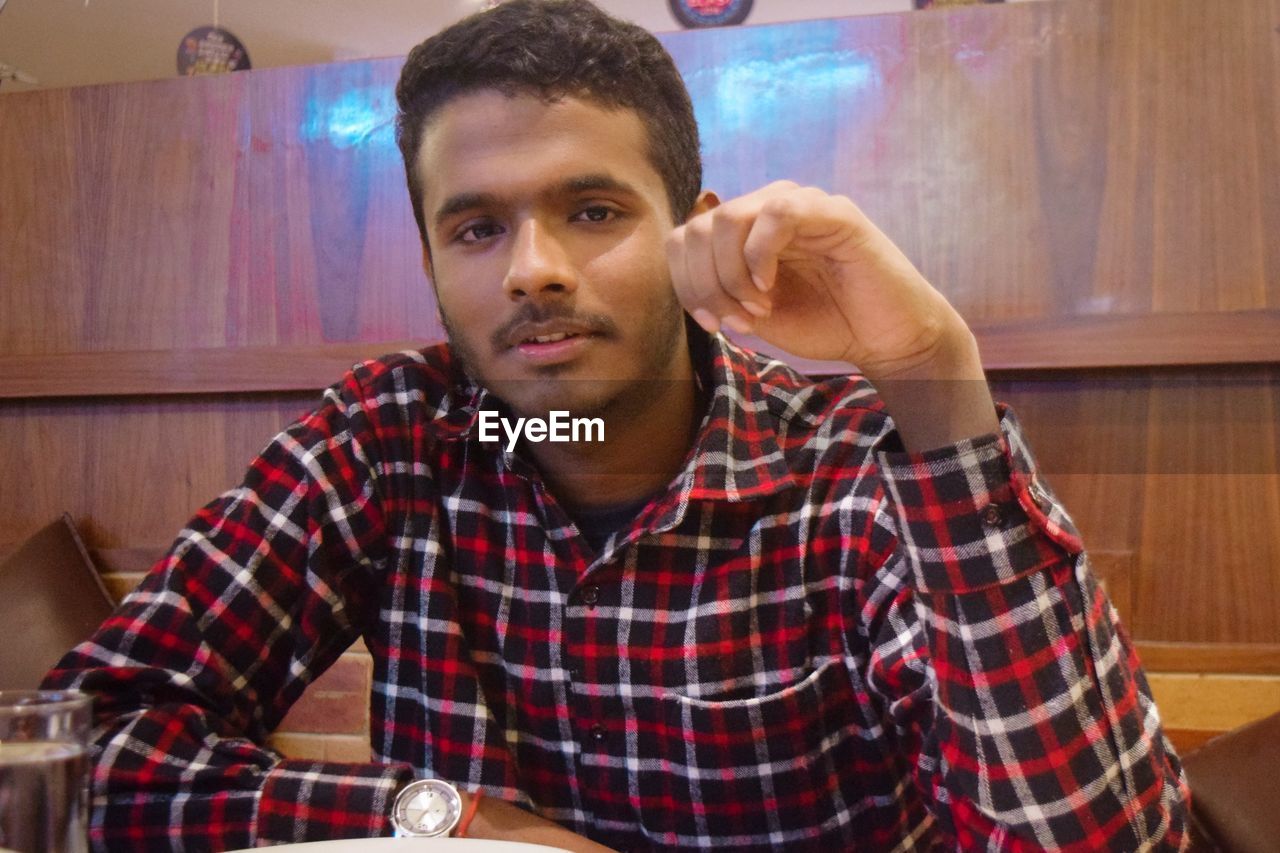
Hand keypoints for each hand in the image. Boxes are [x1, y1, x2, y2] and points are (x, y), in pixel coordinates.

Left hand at [668, 181, 974, 379]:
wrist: (885, 338)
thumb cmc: (824, 323)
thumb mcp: (753, 313)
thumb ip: (718, 291)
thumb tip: (686, 281)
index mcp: (746, 231)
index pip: (686, 237)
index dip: (686, 283)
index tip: (711, 325)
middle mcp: (768, 209)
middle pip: (700, 228)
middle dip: (706, 285)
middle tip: (736, 322)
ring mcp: (801, 205)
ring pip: (729, 217)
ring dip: (731, 275)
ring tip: (758, 308)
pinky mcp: (834, 212)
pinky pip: (777, 212)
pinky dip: (759, 256)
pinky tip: (770, 288)